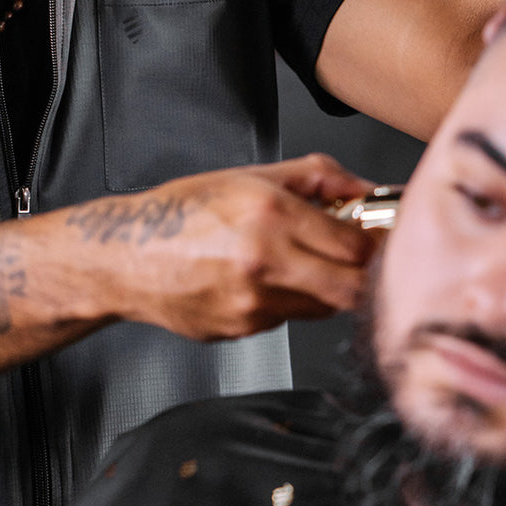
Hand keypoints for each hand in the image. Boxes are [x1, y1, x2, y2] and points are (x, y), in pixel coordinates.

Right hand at [66, 153, 375, 341]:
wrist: (125, 257)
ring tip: (291, 263)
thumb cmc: (181, 213)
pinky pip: (286, 319)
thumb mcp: (248, 176)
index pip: (358, 245)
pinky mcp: (243, 330)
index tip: (379, 240)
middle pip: (353, 289)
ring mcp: (254, 302)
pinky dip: (285, 302)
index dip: (378, 245)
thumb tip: (364, 187)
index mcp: (271, 214)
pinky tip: (254, 282)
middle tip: (355, 262)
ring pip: (322, 308)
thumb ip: (316, 177)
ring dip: (322, 289)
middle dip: (363, 277)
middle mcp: (266, 260)